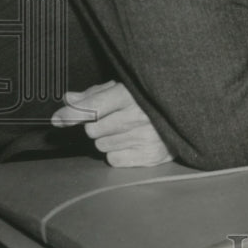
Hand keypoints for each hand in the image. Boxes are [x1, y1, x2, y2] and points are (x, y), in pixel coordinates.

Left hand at [51, 80, 173, 167]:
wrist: (189, 116)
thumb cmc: (154, 99)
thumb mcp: (127, 88)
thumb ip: (96, 94)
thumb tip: (69, 99)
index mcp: (132, 94)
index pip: (94, 106)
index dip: (72, 113)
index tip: (58, 118)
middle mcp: (139, 116)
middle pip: (93, 129)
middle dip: (98, 125)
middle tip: (115, 118)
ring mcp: (145, 137)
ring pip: (101, 146)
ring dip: (109, 139)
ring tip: (128, 129)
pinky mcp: (150, 155)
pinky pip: (114, 159)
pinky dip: (119, 152)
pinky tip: (133, 142)